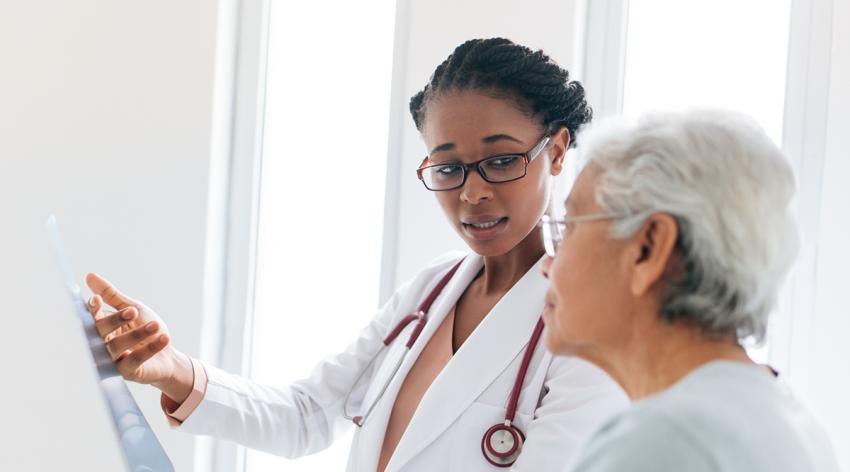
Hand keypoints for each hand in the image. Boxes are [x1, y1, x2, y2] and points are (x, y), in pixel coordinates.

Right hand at [85, 273, 193, 402]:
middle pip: (100, 332)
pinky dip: (149, 349)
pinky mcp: (127, 372)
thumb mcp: (133, 308)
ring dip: (136, 334)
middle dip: (114, 320)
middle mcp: (103, 344)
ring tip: (155, 325)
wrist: (167, 355)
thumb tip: (89, 275)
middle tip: (132, 310)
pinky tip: (163, 338)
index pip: (92, 317)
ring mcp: (113, 360)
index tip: (97, 300)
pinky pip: (134, 360)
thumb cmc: (147, 329)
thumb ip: (112, 295)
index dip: (92, 309)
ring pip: (116, 347)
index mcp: (102, 327)